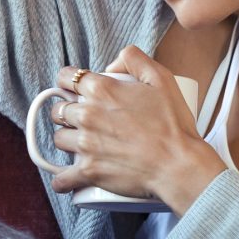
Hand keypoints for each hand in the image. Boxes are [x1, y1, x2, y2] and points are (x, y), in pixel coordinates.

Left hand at [48, 46, 225, 206]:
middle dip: (68, 113)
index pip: (66, 78)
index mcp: (102, 90)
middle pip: (58, 110)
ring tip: (83, 145)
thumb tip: (110, 66)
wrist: (179, 164)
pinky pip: (61, 178)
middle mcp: (88, 115)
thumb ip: (134, 59)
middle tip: (85, 120)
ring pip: (59, 139)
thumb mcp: (161, 78)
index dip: (68, 82)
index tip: (74, 90)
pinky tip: (68, 178)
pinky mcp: (88, 172)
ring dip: (68, 141)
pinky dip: (62, 179)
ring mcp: (85, 145)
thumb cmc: (173, 125)